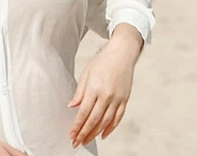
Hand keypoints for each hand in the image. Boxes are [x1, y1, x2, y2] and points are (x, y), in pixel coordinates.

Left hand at [67, 33, 139, 147]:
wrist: (122, 53)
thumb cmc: (102, 61)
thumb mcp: (87, 72)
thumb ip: (79, 91)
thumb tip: (72, 106)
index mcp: (94, 87)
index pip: (84, 112)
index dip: (77, 126)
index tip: (72, 135)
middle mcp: (106, 95)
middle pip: (94, 120)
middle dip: (84, 133)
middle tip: (77, 143)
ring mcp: (117, 99)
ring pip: (105, 122)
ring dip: (95, 133)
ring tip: (87, 141)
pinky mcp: (125, 100)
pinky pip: (117, 118)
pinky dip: (110, 128)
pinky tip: (103, 135)